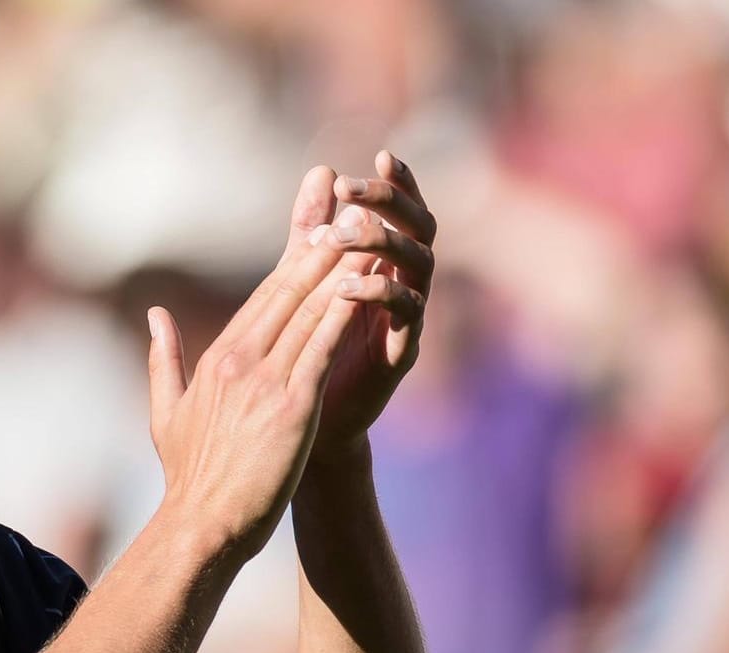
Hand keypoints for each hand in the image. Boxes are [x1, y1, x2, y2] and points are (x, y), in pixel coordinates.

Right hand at [144, 213, 358, 562]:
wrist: (201, 524)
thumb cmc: (188, 478)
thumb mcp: (166, 412)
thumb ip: (164, 358)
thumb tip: (155, 315)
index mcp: (216, 358)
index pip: (263, 296)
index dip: (294, 257)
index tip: (317, 225)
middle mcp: (240, 359)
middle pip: (288, 288)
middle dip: (321, 244)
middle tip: (349, 204)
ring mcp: (266, 380)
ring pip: (310, 309)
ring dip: (342, 267)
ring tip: (369, 231)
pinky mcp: (294, 405)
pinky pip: (324, 347)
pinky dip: (347, 312)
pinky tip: (369, 285)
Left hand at [294, 152, 436, 461]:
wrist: (310, 422)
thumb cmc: (311, 345)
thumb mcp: (307, 279)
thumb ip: (314, 229)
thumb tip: (321, 169)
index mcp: (387, 263)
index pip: (404, 212)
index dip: (400, 183)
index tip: (381, 155)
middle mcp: (406, 283)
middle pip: (420, 228)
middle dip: (392, 203)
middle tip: (354, 190)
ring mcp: (408, 317)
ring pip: (418, 265)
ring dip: (385, 242)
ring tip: (347, 232)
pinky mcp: (401, 351)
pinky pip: (405, 314)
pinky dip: (378, 293)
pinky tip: (345, 284)